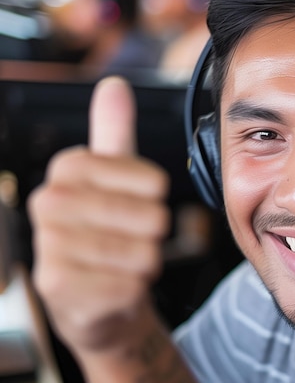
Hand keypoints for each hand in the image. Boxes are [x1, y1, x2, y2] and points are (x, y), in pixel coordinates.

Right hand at [28, 77, 170, 353]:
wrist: (93, 297)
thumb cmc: (107, 232)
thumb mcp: (113, 180)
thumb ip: (114, 135)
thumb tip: (114, 85)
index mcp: (67, 169)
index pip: (153, 181)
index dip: (158, 200)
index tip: (140, 203)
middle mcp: (48, 202)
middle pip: (152, 218)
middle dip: (152, 237)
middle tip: (128, 240)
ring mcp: (49, 246)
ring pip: (143, 254)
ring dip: (143, 264)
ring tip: (119, 263)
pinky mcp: (57, 287)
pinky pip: (130, 285)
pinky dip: (133, 290)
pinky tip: (112, 286)